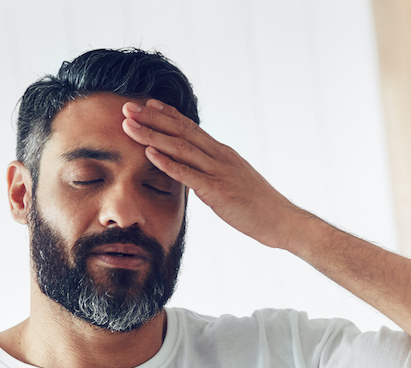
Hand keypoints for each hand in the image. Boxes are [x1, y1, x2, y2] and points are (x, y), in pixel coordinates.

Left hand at [120, 99, 313, 249]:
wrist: (283, 221)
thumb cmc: (260, 206)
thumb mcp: (235, 182)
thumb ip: (215, 174)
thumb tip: (198, 173)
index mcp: (223, 153)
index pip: (191, 128)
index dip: (168, 114)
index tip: (148, 104)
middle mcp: (220, 156)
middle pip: (181, 131)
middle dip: (152, 118)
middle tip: (127, 106)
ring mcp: (219, 172)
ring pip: (180, 148)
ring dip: (151, 134)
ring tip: (128, 125)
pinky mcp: (217, 191)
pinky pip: (188, 174)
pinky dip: (167, 162)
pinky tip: (149, 153)